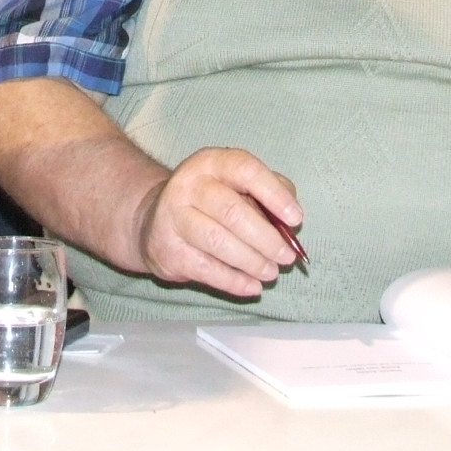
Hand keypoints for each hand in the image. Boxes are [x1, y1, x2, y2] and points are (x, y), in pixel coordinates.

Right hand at [132, 148, 302, 297]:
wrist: (154, 221)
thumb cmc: (210, 202)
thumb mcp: (237, 185)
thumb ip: (269, 193)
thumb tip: (291, 221)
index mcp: (212, 162)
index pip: (246, 170)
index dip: (274, 194)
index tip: (296, 218)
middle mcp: (189, 184)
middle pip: (232, 211)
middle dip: (266, 239)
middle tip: (286, 257)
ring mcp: (174, 217)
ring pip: (218, 242)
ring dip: (252, 262)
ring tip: (271, 273)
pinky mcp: (168, 249)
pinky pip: (206, 269)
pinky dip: (234, 281)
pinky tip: (252, 287)